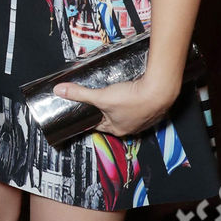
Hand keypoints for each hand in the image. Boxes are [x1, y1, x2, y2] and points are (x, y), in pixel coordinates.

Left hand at [53, 73, 178, 140]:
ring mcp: (144, 120)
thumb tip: (60, 90)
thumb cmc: (132, 98)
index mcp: (116, 129)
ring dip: (122, 106)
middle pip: (112, 119)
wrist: (160, 91)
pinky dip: (136, 102)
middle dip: (106, 110)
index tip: (85, 110)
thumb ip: (80, 94)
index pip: (98, 124)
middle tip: (100, 99)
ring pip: (128, 114)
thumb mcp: (101, 96)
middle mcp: (131, 128)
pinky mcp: (153, 110)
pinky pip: (141, 107)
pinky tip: (134, 93)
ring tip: (116, 94)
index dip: (90, 116)